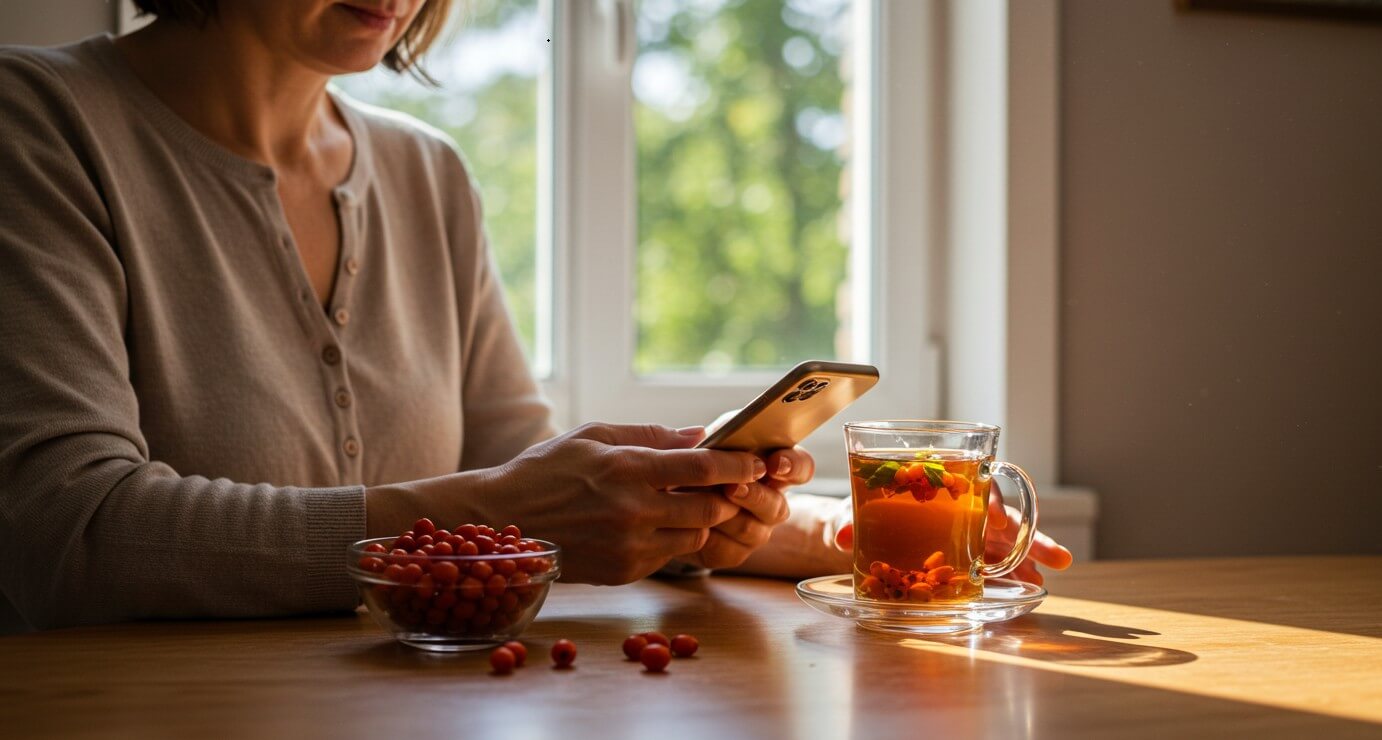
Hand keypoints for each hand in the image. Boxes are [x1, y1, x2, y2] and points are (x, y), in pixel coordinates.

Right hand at [466, 423, 766, 584]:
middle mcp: (632, 511)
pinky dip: (671, 541)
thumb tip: (698, 436)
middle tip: (726, 486)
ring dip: (699, 521)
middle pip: (709, 508)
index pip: (702, 467)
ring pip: (695, 537)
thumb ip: (649, 435)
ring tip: (684, 505)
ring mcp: (628, 546)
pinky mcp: (623, 572)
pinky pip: (669, 557)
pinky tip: (653, 526)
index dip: (738, 465)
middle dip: (724, 496)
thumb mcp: (593, 436)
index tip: (757, 462)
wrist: (502, 522)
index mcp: (626, 469)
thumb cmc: (545, 470)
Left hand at [681, 442, 814, 569]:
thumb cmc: (703, 456)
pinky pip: (727, 551)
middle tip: (732, 486)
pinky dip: (708, 536)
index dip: (793, 467)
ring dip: (726, 515)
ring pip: (752, 531)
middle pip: (779, 507)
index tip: (775, 463)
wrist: (676, 491)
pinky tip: (690, 522)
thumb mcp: (716, 436)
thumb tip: (715, 433)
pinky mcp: (733, 552)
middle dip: (755, 496)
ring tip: (701, 501)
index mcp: (777, 468)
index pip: (802, 468)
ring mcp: (756, 530)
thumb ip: (726, 430)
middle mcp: (773, 502)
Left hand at [828, 488, 1073, 583]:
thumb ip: (850, 520)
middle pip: (1000, 511)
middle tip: (1053, 553)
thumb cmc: (864, 508)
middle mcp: (959, 503)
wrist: (860, 523)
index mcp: (938, 481)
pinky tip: (1033, 583)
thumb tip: (842, 536)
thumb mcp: (854, 511)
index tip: (997, 519)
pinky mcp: (968, 549)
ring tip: (1057, 570)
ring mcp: (969, 527)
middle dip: (1028, 531)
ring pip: (1007, 536)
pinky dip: (1014, 569)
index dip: (988, 499)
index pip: (971, 481)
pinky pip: (996, 557)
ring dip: (1033, 551)